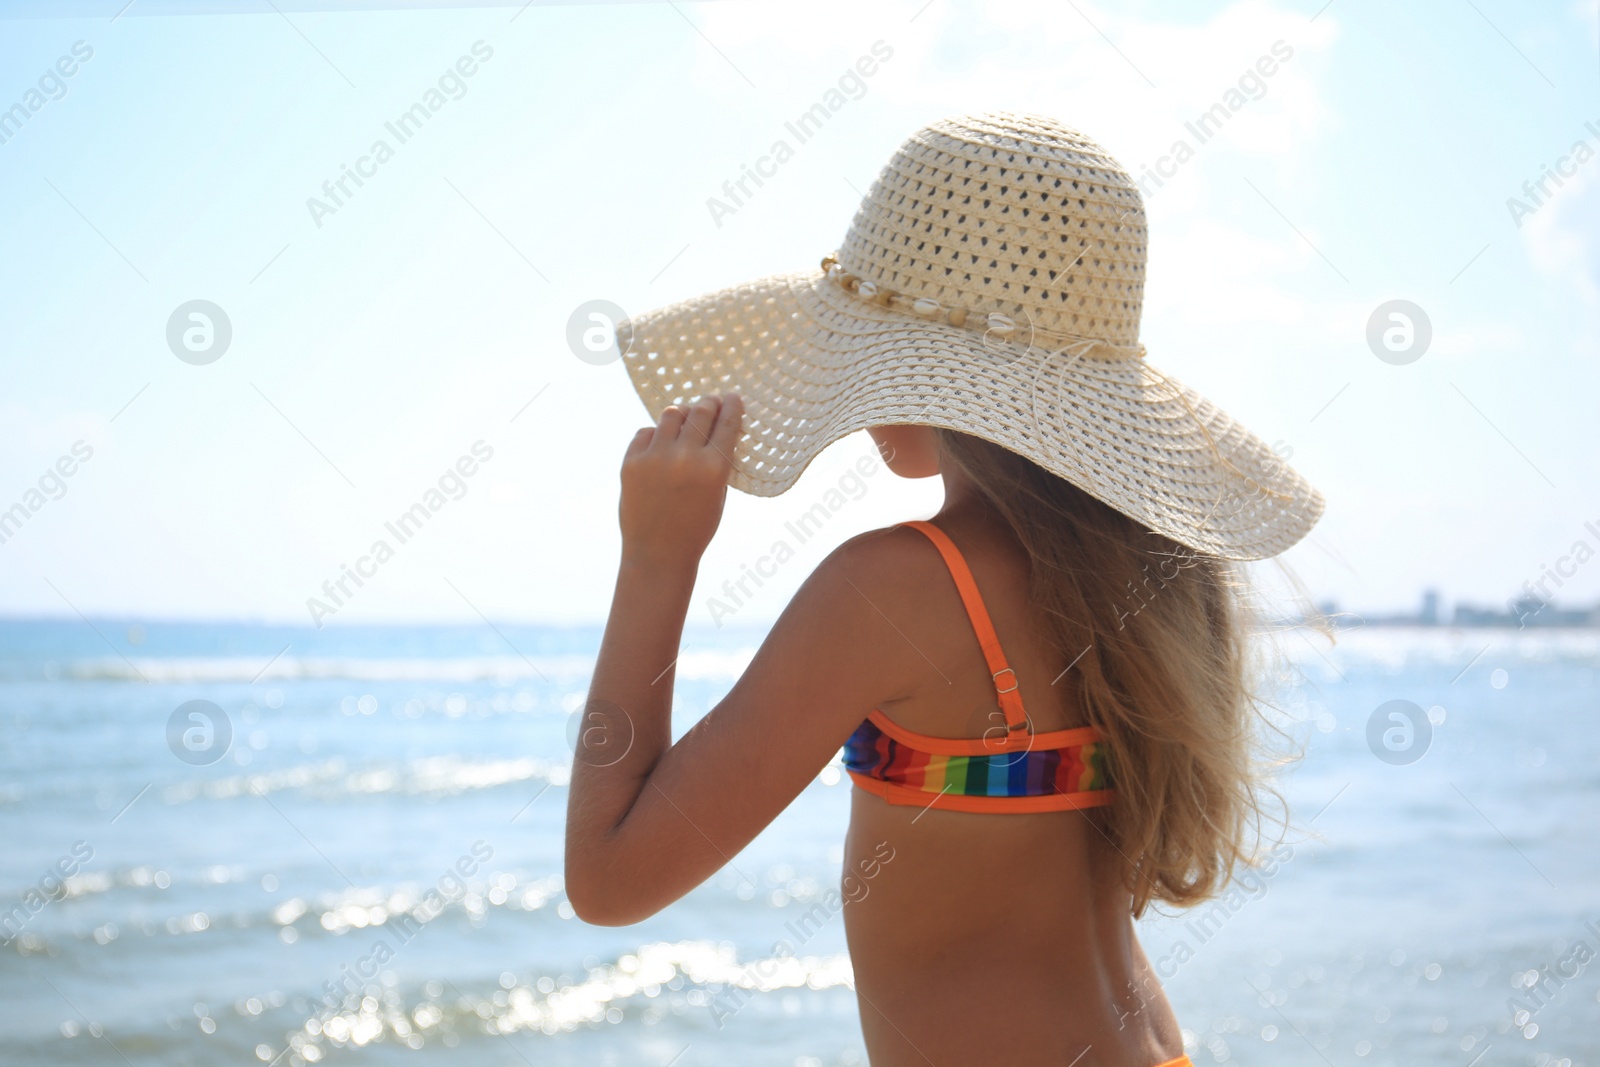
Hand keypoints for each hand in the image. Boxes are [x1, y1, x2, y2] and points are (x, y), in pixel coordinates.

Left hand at [619, 393, 742, 566]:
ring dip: (681, 414)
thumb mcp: (718, 494)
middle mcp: (685, 457)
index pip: (727, 423)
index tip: (733, 396)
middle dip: (708, 402)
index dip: (732, 406)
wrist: (658, 554)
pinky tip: (660, 443)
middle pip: (700, 412)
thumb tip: (715, 426)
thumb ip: (717, 461)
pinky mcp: (631, 462)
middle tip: (711, 400)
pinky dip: (655, 434)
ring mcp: (655, 458)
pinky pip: (645, 433)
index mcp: (714, 468)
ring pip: (671, 415)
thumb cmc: (695, 527)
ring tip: (684, 418)